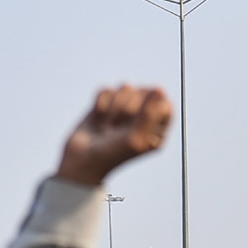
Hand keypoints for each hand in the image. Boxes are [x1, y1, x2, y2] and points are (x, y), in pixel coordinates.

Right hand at [56, 85, 172, 186]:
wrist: (83, 159)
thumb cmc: (113, 154)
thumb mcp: (136, 138)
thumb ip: (150, 113)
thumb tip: (160, 88)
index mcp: (159, 129)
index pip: (164, 104)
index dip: (150, 108)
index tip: (137, 122)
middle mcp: (145, 116)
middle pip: (144, 92)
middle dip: (127, 110)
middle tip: (118, 130)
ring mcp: (126, 108)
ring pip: (125, 88)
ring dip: (113, 108)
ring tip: (109, 128)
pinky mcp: (108, 102)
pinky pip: (107, 90)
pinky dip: (100, 104)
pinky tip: (99, 121)